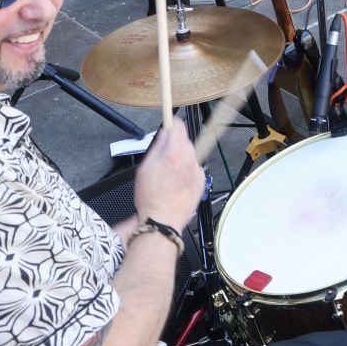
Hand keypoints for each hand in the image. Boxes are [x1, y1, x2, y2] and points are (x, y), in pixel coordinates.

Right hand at [132, 118, 204, 232]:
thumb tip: (164, 133)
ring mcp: (197, 172)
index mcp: (174, 155)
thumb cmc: (151, 198)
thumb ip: (157, 146)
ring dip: (182, 160)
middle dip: (177, 146)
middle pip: (186, 142)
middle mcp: (189, 161)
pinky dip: (188, 173)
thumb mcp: (145, 168)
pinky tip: (177, 183)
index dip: (175, 125)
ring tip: (170, 175)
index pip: (180, 129)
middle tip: (165, 158)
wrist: (162, 221)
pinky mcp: (201, 183)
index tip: (172, 124)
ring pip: (191, 156)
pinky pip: (195, 170)